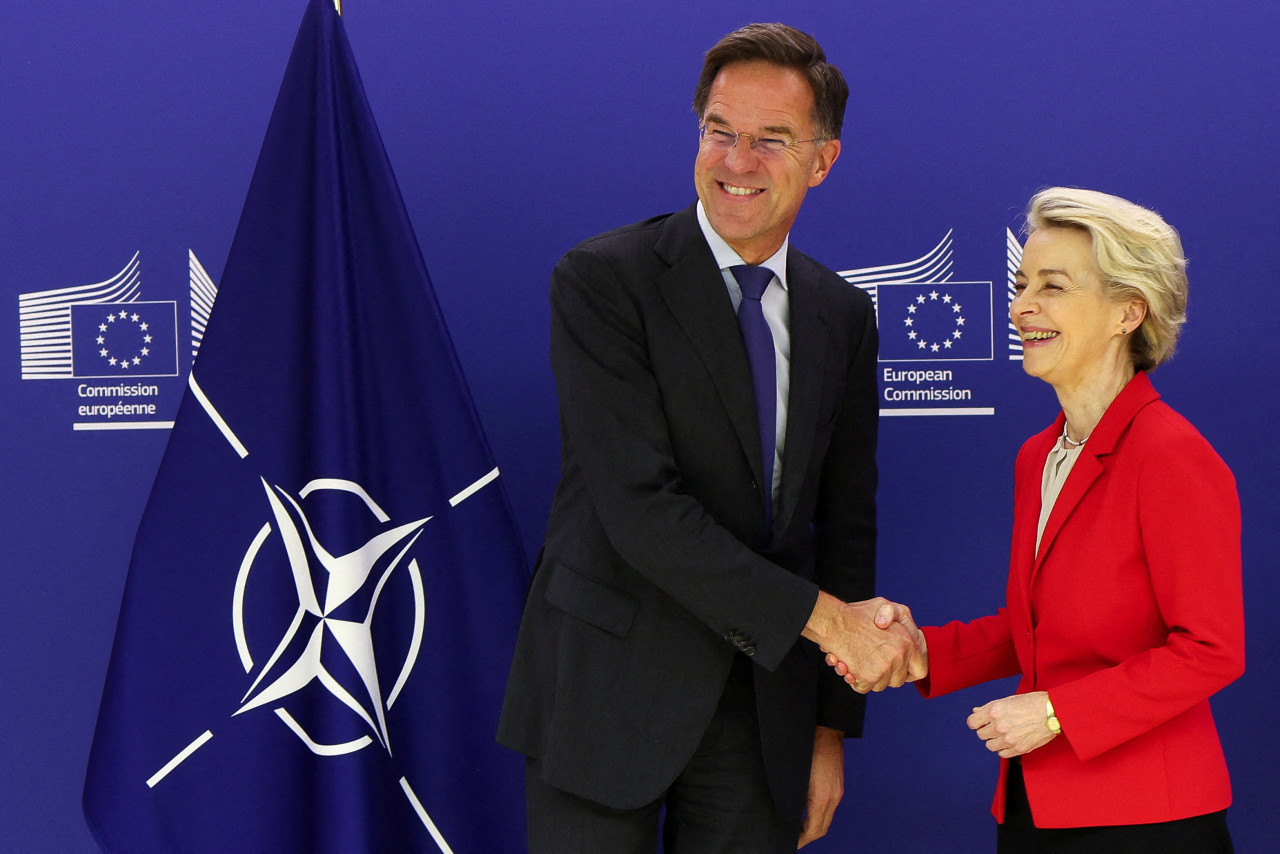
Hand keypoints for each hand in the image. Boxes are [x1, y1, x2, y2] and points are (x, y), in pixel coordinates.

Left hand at [798, 726, 842, 847]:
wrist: (826, 730)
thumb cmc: (806, 748)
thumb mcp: (794, 776)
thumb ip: (793, 796)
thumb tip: (788, 813)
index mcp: (821, 797)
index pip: (814, 830)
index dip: (802, 840)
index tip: (793, 843)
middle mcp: (833, 797)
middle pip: (822, 828)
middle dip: (808, 837)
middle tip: (794, 841)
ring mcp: (838, 791)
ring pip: (827, 819)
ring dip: (814, 828)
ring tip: (799, 831)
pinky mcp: (838, 785)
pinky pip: (830, 808)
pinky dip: (819, 816)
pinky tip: (809, 813)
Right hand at [802, 593, 920, 692]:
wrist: (833, 622)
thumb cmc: (856, 614)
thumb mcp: (882, 606)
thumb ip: (896, 617)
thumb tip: (902, 634)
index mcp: (907, 642)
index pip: (920, 670)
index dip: (909, 672)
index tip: (899, 670)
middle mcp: (899, 657)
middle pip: (897, 681)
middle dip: (885, 675)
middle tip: (872, 662)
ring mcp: (884, 669)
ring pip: (880, 685)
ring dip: (868, 677)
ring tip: (856, 661)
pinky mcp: (868, 678)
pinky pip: (863, 688)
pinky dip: (854, 681)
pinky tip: (846, 666)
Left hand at [967, 691, 1056, 757]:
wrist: (1053, 712)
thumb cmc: (1031, 703)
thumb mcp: (1007, 699)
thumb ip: (989, 707)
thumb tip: (975, 711)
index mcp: (994, 711)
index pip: (972, 723)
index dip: (976, 722)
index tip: (980, 722)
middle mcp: (999, 726)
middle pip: (981, 735)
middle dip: (986, 730)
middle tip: (996, 727)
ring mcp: (1009, 739)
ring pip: (990, 746)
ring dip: (994, 741)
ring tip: (1004, 734)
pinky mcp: (1019, 749)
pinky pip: (1002, 754)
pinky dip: (1004, 749)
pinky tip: (1010, 741)